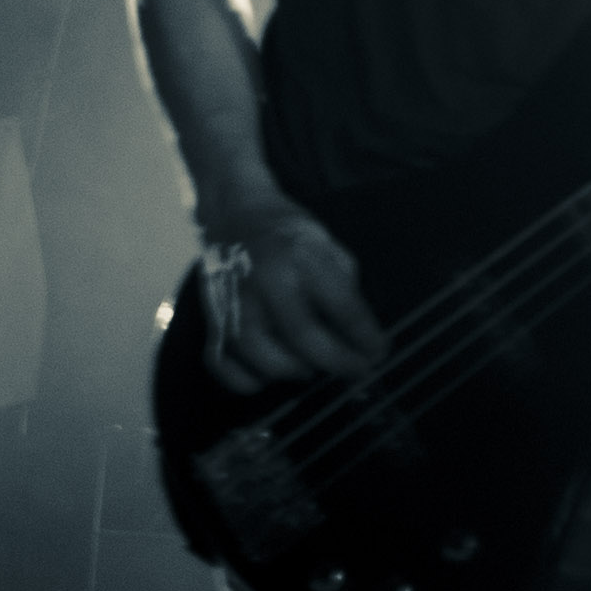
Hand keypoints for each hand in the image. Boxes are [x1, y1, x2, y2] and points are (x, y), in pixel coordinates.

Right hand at [199, 195, 384, 393]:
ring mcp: (232, 300)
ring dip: (293, 371)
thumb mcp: (327, 244)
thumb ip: (343, 286)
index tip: (380, 352)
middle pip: (303, 335)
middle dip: (338, 361)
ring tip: (312, 368)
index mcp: (300, 256)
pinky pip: (220, 361)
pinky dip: (244, 379)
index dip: (365, 336)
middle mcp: (264, 280)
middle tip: (358, 370)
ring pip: (259, 354)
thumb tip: (356, 333)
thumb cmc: (287, 231)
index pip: (341, 305)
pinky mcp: (210, 316)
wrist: (234, 212)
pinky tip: (267, 377)